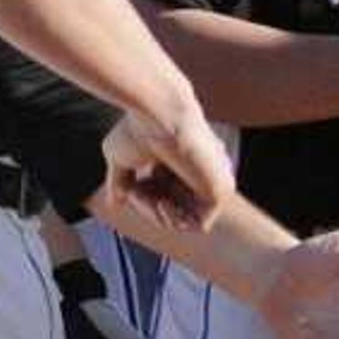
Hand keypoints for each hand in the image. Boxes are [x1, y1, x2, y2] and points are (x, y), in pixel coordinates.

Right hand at [100, 97, 232, 232]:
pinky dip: (175, 221)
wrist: (159, 112)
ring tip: (149, 197)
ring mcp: (213, 182)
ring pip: (184, 219)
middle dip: (148, 209)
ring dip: (157, 215)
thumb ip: (121, 180)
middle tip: (134, 193)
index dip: (143, 200)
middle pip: (173, 210)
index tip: (130, 190)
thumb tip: (116, 202)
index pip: (163, 196)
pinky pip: (200, 225)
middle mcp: (200, 172)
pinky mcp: (222, 191)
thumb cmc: (138, 127)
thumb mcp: (120, 156)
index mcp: (181, 161)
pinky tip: (162, 203)